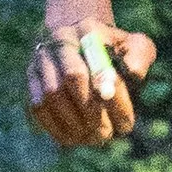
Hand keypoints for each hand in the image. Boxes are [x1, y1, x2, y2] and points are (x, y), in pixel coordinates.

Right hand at [26, 21, 157, 149]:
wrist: (80, 39)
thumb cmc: (114, 49)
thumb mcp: (134, 44)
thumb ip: (139, 56)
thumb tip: (133, 73)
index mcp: (88, 31)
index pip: (95, 60)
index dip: (109, 94)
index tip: (125, 123)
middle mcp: (60, 42)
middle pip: (71, 77)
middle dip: (91, 111)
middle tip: (107, 134)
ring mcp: (41, 60)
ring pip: (50, 95)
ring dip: (72, 123)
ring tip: (91, 139)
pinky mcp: (31, 78)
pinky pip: (36, 106)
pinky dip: (54, 126)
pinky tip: (72, 139)